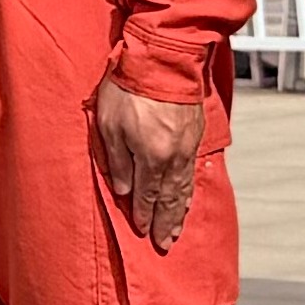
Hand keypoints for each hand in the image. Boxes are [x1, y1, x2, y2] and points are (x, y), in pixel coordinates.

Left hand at [91, 78, 208, 251]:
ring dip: (178, 212)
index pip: (146, 196)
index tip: (142, 232)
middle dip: (165, 223)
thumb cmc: (128, 89)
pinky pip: (191, 173)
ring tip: (176, 230)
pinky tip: (186, 197)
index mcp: (150, 158)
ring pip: (183, 188)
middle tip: (165, 244)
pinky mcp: (194, 135)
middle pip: (168, 198)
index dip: (143, 216)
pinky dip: (189, 191)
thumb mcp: (110, 125)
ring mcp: (187, 148)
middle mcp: (172, 158)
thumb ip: (118, 162)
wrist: (164, 60)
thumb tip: (126, 192)